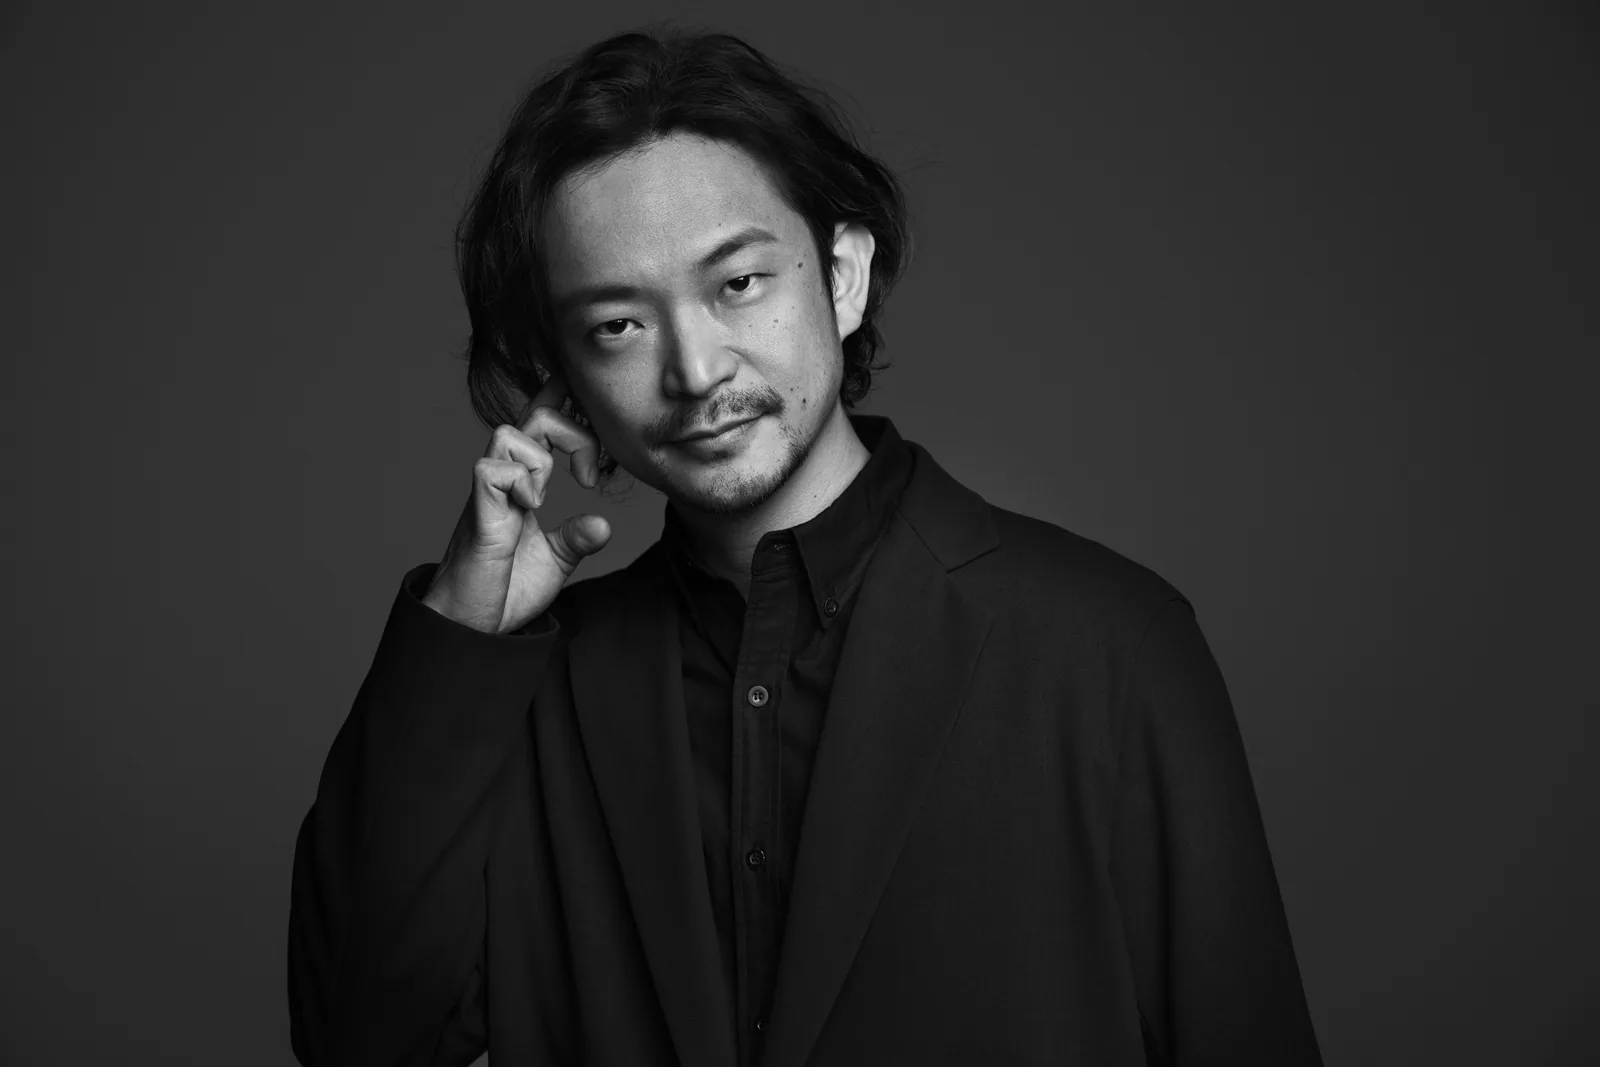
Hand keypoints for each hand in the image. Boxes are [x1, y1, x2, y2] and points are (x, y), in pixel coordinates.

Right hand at [420, 373, 611, 633]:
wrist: (476, 625)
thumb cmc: (507, 588)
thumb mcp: (556, 560)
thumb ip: (577, 538)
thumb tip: (605, 524)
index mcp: (522, 485)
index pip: (540, 425)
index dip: (559, 399)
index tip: (582, 393)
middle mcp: (503, 481)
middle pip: (532, 416)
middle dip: (571, 430)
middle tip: (588, 478)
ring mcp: (488, 494)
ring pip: (507, 432)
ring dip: (540, 458)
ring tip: (547, 497)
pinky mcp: (477, 514)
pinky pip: (490, 470)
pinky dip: (519, 483)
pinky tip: (529, 510)